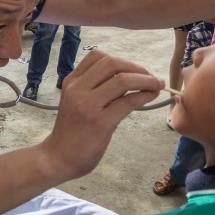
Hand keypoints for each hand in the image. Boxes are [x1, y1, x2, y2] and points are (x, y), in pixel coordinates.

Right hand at [41, 50, 162, 179]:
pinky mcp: (100, 122)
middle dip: (137, 67)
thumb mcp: (76, 101)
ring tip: (157, 85)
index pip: (98, 56)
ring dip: (146, 80)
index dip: (122, 60)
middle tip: (150, 77)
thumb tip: (129, 78)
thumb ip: (95, 88)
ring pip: (123, 80)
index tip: (136, 70)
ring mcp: (88, 105)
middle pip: (112, 64)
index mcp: (71, 82)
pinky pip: (128, 102)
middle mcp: (77, 89)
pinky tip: (151, 96)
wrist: (58, 158)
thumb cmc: (71, 132)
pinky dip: (144, 96)